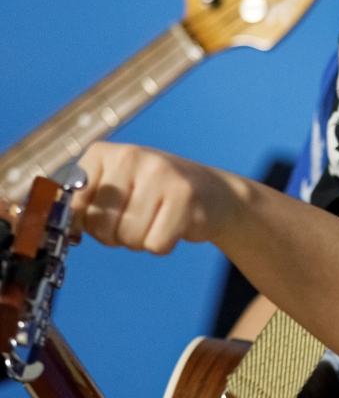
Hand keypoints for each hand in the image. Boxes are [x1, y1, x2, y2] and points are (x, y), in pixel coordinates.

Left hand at [72, 142, 244, 253]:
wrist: (211, 192)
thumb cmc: (153, 194)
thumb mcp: (113, 188)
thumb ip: (83, 205)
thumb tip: (67, 231)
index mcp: (103, 153)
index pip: (74, 204)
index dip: (87, 221)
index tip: (104, 215)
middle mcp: (130, 156)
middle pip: (100, 224)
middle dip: (114, 235)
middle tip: (135, 219)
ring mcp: (159, 174)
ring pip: (128, 237)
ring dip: (140, 240)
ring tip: (155, 220)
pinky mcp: (184, 197)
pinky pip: (156, 244)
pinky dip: (162, 245)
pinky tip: (172, 225)